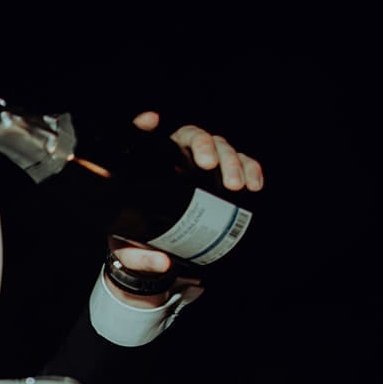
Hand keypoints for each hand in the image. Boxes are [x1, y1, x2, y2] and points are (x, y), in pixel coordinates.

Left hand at [108, 111, 264, 286]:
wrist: (159, 247)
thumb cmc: (137, 240)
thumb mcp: (130, 250)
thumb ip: (139, 258)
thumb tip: (163, 262)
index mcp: (147, 167)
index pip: (145, 140)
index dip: (145, 128)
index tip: (151, 121)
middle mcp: (177, 158)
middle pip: (193, 138)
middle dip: (206, 147)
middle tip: (210, 167)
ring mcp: (203, 165)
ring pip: (222, 148)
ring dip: (232, 161)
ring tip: (236, 185)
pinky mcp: (223, 176)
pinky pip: (242, 165)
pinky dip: (251, 170)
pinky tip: (254, 185)